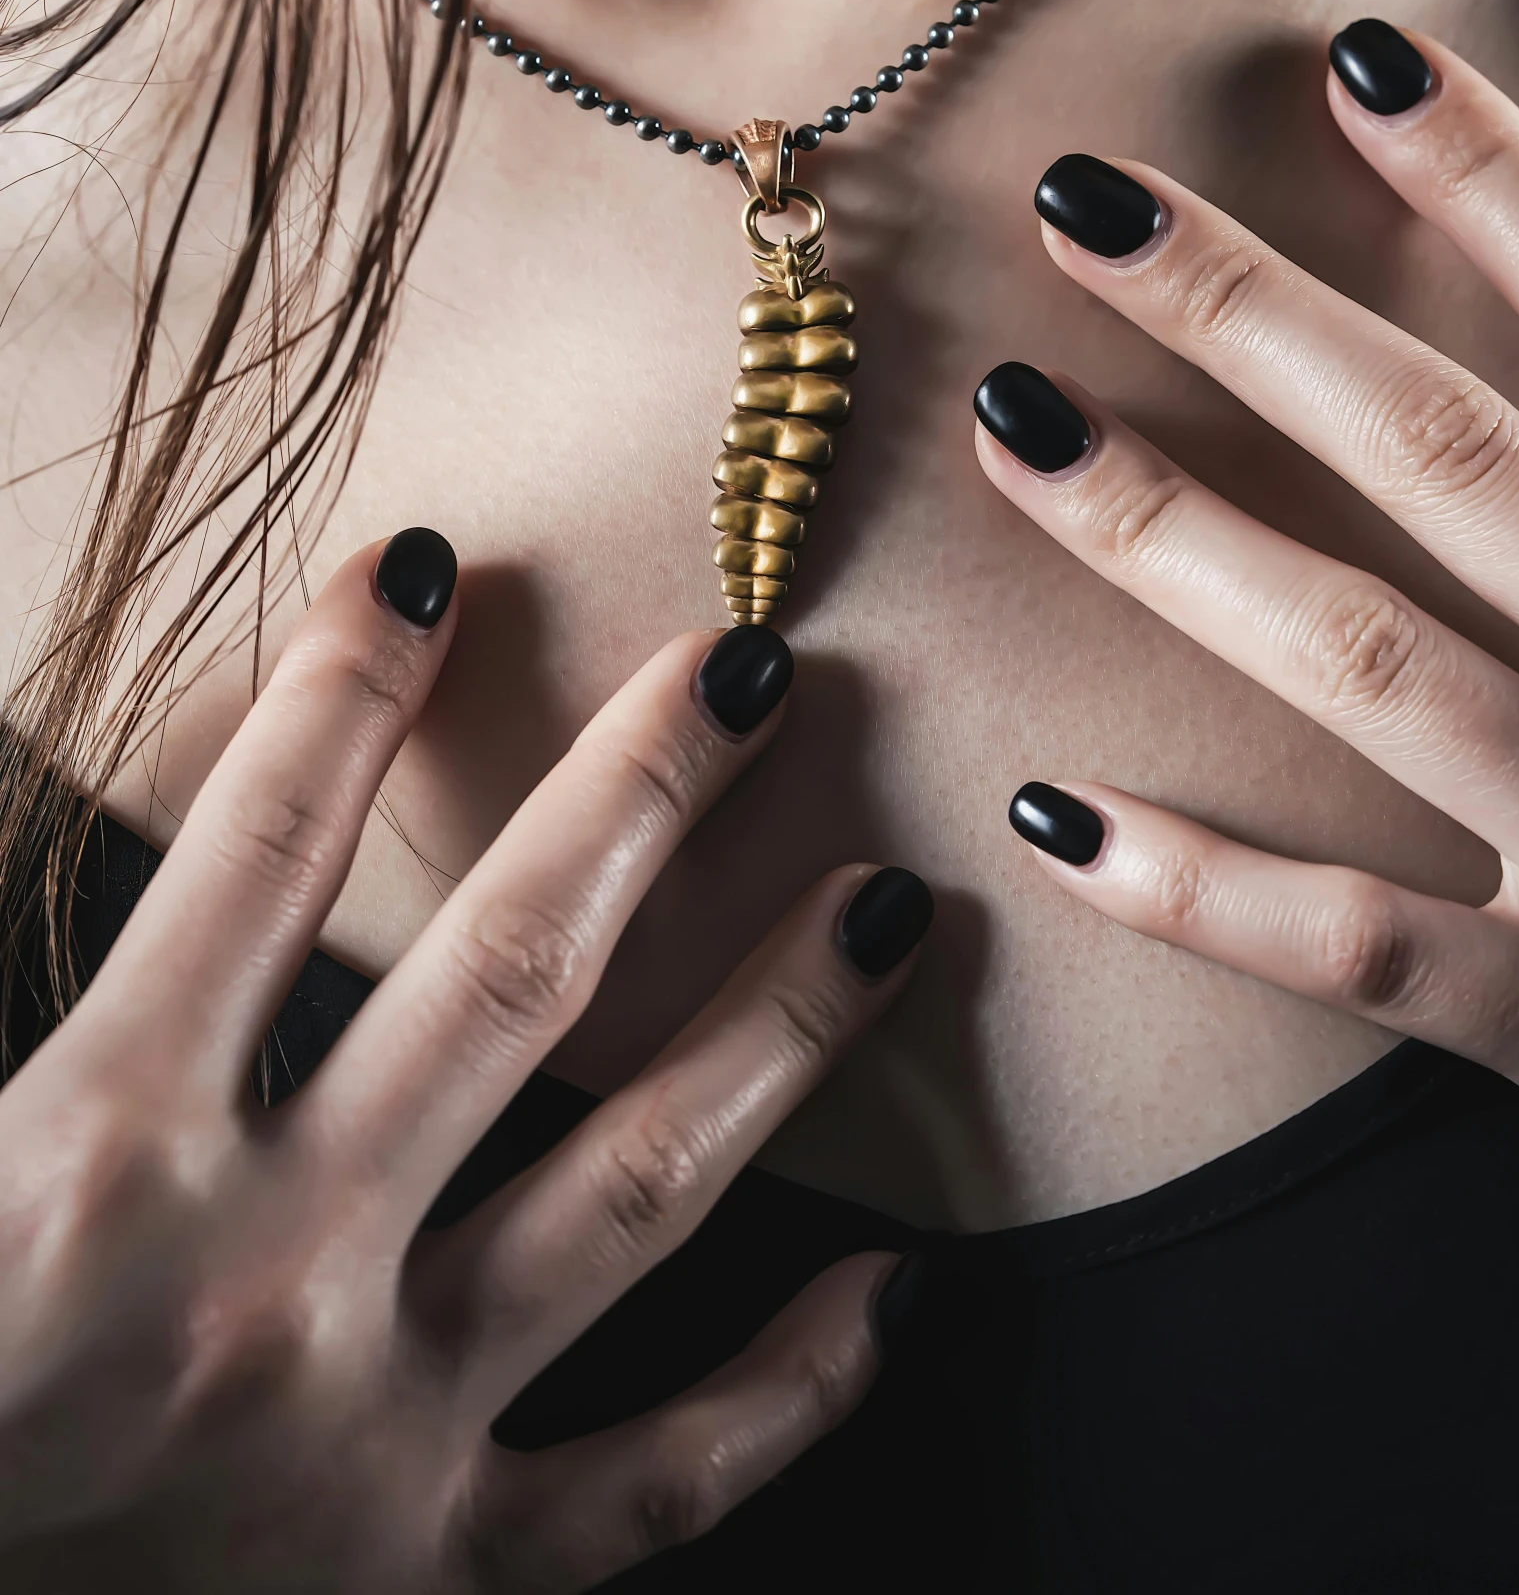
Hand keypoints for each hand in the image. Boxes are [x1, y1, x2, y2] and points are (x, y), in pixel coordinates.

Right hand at [0, 535, 930, 1591]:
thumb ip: (57, 999)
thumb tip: (185, 866)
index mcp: (97, 1159)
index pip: (261, 848)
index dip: (349, 684)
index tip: (428, 566)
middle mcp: (266, 1279)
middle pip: (508, 975)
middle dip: (641, 797)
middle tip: (756, 670)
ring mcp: (373, 1439)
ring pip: (634, 1190)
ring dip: (778, 1032)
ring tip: (889, 910)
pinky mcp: (430, 1576)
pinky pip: (654, 1481)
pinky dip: (791, 1388)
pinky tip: (894, 1284)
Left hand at [975, 21, 1518, 1138]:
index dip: (1502, 182)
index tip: (1358, 61)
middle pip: (1450, 458)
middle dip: (1258, 317)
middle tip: (1080, 203)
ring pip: (1374, 666)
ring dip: (1178, 540)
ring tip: (1021, 427)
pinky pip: (1367, 951)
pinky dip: (1204, 891)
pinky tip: (1046, 811)